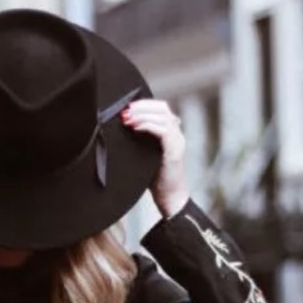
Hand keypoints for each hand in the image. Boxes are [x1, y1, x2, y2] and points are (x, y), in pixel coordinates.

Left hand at [122, 99, 187, 218]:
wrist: (169, 198)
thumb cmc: (155, 180)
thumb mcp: (146, 155)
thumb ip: (141, 141)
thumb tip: (124, 129)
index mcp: (172, 133)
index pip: (161, 108)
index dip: (145, 104)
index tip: (128, 107)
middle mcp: (177, 134)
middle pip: (162, 108)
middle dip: (142, 106)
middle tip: (125, 111)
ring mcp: (178, 141)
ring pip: (163, 116)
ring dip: (143, 114)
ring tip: (127, 118)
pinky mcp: (174, 150)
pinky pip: (163, 130)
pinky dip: (148, 125)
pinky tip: (135, 127)